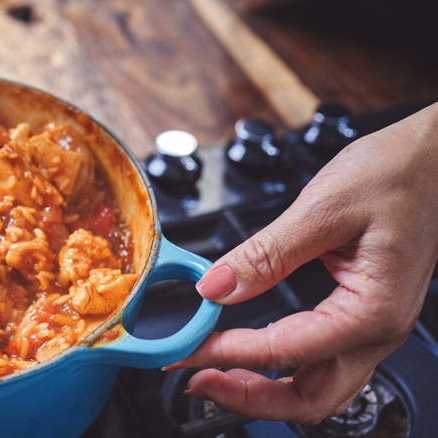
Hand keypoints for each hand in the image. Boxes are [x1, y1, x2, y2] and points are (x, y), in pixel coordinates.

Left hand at [166, 102, 437, 423]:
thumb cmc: (398, 173)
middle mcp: (378, 330)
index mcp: (373, 310)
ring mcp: (373, 327)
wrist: (434, 158)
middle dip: (248, 398)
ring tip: (215, 373)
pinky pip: (321, 360)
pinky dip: (281, 367)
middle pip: (310, 398)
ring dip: (264, 389)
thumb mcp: (323, 208)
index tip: (187, 351)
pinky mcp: (362, 314)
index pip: (285, 351)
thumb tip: (215, 286)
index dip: (228, 354)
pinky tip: (251, 353)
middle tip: (196, 379)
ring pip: (318, 387)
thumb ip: (265, 253)